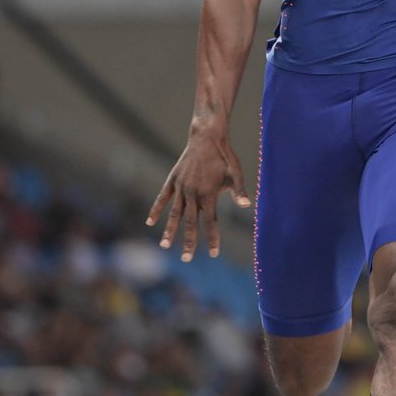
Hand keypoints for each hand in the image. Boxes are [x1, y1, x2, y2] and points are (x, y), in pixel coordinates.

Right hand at [146, 130, 249, 260]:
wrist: (207, 136)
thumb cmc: (225, 156)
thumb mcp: (236, 173)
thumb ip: (239, 190)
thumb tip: (246, 206)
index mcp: (209, 194)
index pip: (211, 222)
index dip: (212, 238)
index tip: (213, 254)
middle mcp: (193, 193)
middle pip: (190, 223)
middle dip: (189, 242)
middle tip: (186, 259)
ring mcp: (181, 187)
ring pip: (174, 213)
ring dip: (169, 230)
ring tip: (165, 246)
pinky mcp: (173, 179)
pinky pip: (162, 198)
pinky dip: (156, 209)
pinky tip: (150, 221)